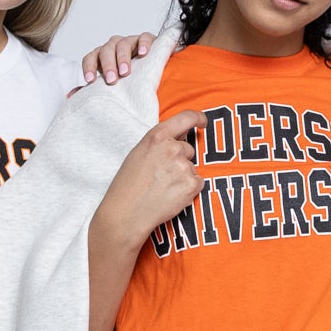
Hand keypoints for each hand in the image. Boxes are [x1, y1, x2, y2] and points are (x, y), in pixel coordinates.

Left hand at [79, 32, 155, 88]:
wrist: (148, 71)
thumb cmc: (126, 79)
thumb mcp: (108, 84)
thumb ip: (92, 89)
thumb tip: (71, 96)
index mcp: (101, 56)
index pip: (90, 58)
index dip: (89, 68)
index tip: (91, 81)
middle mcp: (113, 46)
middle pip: (106, 50)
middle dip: (107, 65)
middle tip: (111, 80)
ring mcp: (129, 42)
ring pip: (122, 44)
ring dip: (122, 58)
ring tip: (125, 72)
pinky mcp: (146, 40)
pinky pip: (143, 38)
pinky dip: (143, 44)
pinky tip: (143, 54)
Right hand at [93, 112, 206, 255]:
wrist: (127, 213)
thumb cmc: (129, 184)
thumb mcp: (140, 152)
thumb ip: (161, 143)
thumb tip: (182, 138)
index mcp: (157, 136)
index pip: (186, 117)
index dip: (198, 118)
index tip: (202, 122)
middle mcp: (172, 148)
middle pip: (188, 149)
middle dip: (180, 160)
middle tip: (161, 175)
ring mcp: (184, 166)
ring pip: (192, 168)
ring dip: (183, 177)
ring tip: (163, 188)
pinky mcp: (192, 184)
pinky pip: (198, 183)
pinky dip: (189, 190)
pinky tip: (171, 195)